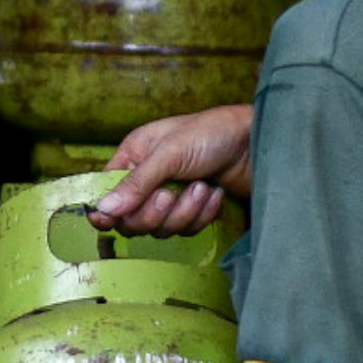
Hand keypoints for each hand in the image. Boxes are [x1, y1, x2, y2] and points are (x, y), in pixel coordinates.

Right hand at [88, 103, 252, 233]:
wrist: (259, 143)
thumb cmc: (213, 133)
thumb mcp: (171, 152)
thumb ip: (137, 183)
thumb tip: (103, 209)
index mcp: (135, 155)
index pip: (106, 191)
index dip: (107, 209)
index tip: (108, 221)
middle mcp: (149, 178)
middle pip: (132, 218)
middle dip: (155, 212)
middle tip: (170, 195)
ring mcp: (172, 196)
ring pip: (161, 228)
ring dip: (185, 211)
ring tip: (203, 187)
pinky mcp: (195, 210)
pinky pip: (187, 229)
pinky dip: (203, 215)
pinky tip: (215, 193)